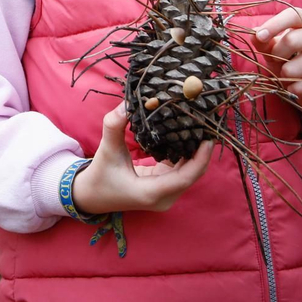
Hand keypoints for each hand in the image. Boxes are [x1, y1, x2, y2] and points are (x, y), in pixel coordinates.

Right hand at [71, 106, 214, 215]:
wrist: (92, 195)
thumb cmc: (100, 175)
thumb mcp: (107, 149)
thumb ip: (115, 126)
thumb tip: (127, 103)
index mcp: (151, 193)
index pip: (186, 177)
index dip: (201, 158)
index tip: (208, 138)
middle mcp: (163, 198)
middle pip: (192, 174)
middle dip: (202, 151)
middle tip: (207, 125)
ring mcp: (165, 195)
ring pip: (189, 172)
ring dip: (196, 152)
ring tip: (200, 127)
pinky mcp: (164, 188)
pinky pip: (182, 171)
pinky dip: (186, 154)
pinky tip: (187, 135)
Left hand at [252, 6, 301, 108]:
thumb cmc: (290, 57)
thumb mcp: (274, 47)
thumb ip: (263, 41)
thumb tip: (254, 34)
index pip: (292, 15)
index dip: (274, 25)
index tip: (260, 36)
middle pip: (292, 40)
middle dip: (277, 54)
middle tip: (275, 60)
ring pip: (299, 65)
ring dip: (286, 73)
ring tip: (286, 73)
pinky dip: (296, 87)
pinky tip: (293, 86)